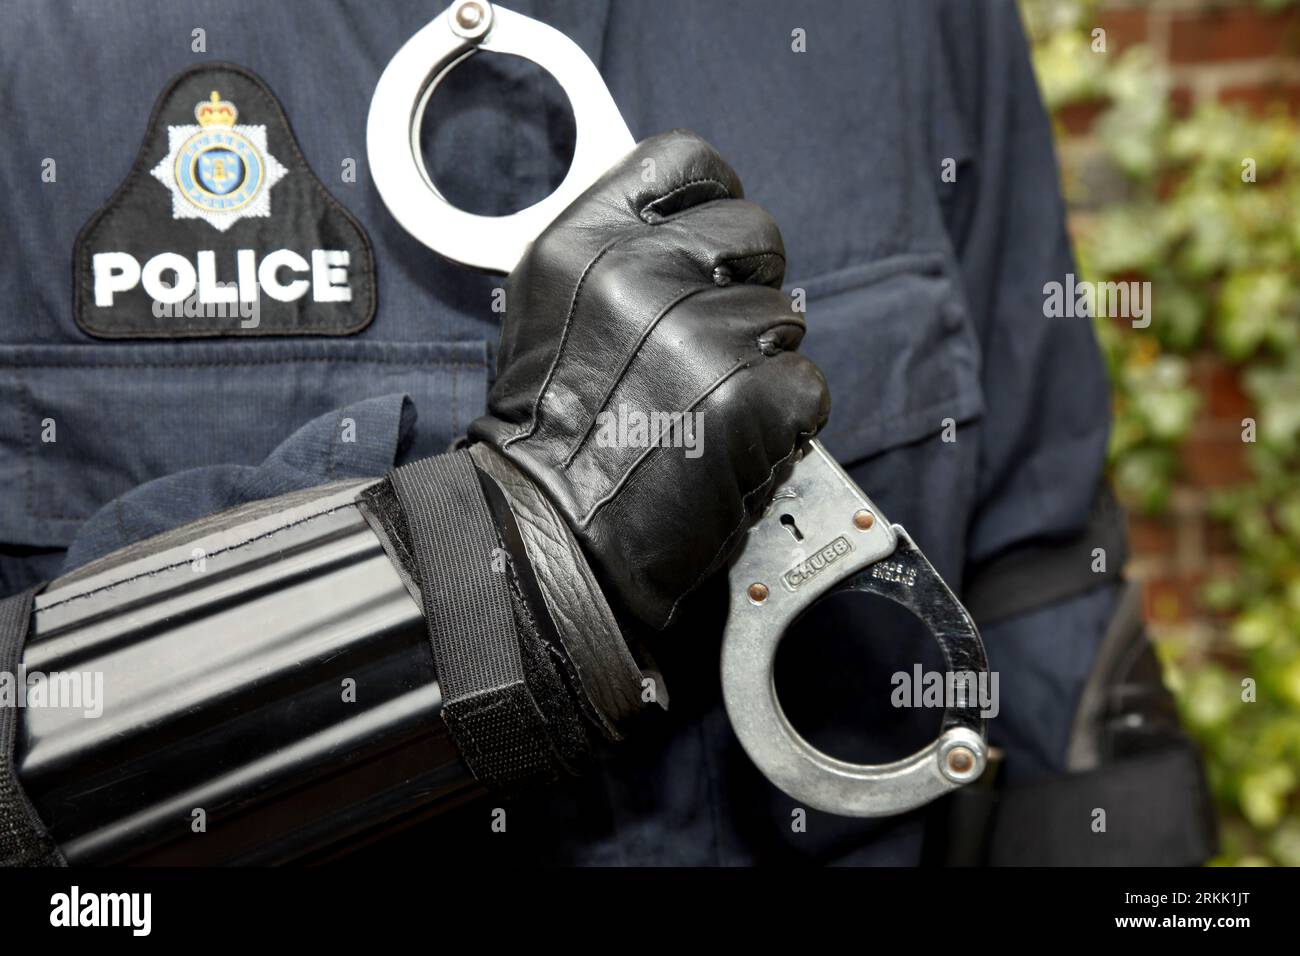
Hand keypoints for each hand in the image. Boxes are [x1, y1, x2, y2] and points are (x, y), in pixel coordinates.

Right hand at [471, 130, 829, 629]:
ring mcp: (700, 337)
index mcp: (585, 241)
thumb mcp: (549, 306)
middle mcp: (641, 274)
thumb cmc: (548, 432)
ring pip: (784, 319)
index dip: (717, 200)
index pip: (689, 163)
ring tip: (702, 412)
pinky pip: (807, 385)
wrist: (545, 533)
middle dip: (748, 288)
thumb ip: (617, 252)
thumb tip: (694, 230)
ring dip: (759, 366)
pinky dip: (782, 422)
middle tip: (714, 347)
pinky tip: (730, 444)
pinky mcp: (750, 401)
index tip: (719, 243)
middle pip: (755, 232)